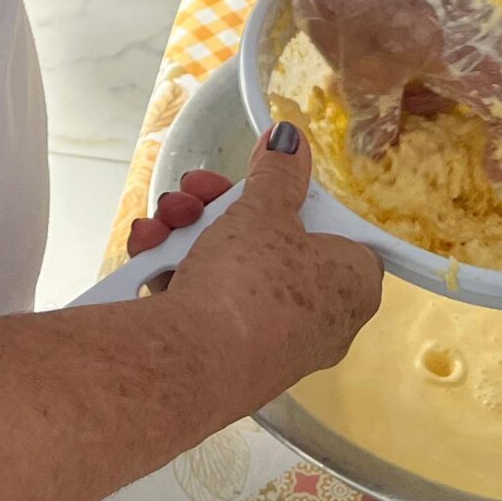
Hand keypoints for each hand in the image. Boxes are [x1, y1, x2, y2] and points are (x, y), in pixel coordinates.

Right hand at [148, 127, 380, 393]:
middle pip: (274, 248)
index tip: (261, 185)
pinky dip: (178, 275)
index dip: (298, 204)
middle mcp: (321, 322)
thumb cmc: (251, 281)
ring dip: (190, 235)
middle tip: (197, 192)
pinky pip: (208, 306)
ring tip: (164, 221)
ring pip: (233, 273)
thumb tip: (293, 139)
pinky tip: (149, 253)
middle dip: (222, 211)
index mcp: (352, 285)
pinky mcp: (228, 361)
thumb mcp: (264, 209)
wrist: (192, 360)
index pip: (339, 235)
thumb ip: (279, 172)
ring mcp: (273, 346)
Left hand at [280, 0, 501, 218]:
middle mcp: (476, 21)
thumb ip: (374, 117)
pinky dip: (446, 55)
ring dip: (468, 79)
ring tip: (416, 102)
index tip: (496, 173)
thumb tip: (376, 155)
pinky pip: (463, 27)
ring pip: (492, 45)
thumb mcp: (356, 69)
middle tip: (481, 131)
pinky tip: (401, 67)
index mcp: (464, 49)